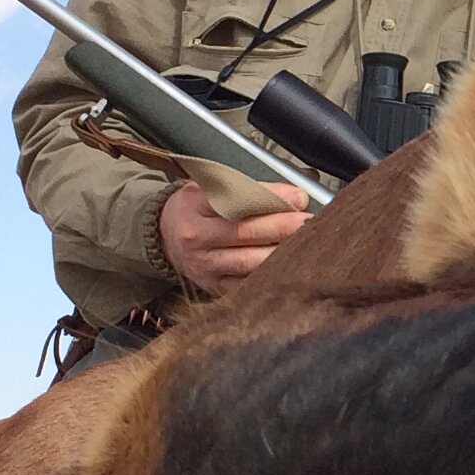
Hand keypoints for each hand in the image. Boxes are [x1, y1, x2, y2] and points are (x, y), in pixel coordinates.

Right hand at [159, 182, 309, 294]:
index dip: (270, 198)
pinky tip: (288, 265)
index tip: (298, 197)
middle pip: (245, 232)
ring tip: (305, 243)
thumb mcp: (212, 187)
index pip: (234, 199)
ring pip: (248, 262)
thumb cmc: (198, 209)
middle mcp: (196, 237)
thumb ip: (251, 188)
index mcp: (195, 204)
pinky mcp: (213, 287)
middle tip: (309, 222)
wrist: (165, 238)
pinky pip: (247, 283)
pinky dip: (270, 274)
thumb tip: (296, 196)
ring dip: (280, 253)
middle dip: (282, 227)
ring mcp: (204, 265)